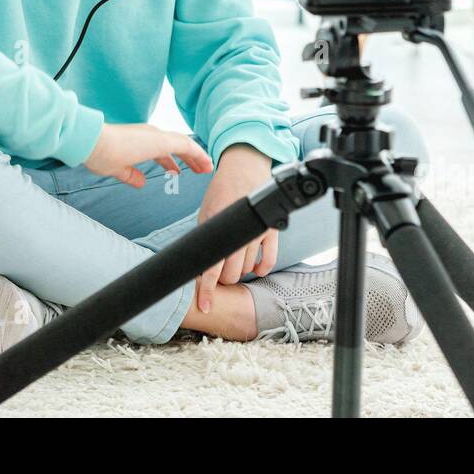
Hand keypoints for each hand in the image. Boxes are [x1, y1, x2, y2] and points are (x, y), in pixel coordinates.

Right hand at [84, 122, 212, 188]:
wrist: (94, 143)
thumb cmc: (100, 154)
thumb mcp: (117, 169)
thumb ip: (130, 175)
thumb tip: (141, 182)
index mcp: (139, 141)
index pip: (161, 151)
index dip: (171, 162)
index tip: (177, 171)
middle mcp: (149, 135)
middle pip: (175, 146)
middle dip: (188, 158)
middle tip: (198, 169)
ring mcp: (156, 136)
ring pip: (184, 144)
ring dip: (196, 156)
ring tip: (207, 168)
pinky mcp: (161, 141)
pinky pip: (187, 146)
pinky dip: (198, 154)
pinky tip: (206, 163)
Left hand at [195, 144, 278, 312]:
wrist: (244, 168)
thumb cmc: (221, 190)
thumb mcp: (205, 213)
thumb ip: (204, 238)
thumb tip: (201, 264)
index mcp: (219, 229)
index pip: (212, 269)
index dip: (208, 291)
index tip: (205, 306)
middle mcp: (240, 235)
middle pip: (231, 275)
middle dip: (222, 279)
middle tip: (218, 272)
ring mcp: (258, 234)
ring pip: (248, 269)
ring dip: (239, 272)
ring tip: (232, 263)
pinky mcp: (271, 231)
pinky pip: (270, 260)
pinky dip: (262, 269)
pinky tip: (254, 268)